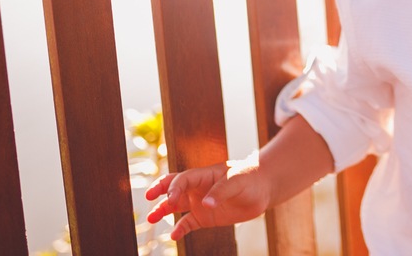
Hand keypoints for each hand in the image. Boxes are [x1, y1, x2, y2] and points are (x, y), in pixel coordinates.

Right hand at [145, 153, 270, 239]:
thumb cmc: (250, 178)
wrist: (263, 190)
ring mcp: (200, 202)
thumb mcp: (238, 181)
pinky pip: (188, 223)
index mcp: (204, 175)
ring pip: (176, 206)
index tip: (170, 199)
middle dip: (159, 191)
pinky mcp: (206, 217)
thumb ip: (221, 191)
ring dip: (163, 211)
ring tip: (151, 219)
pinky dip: (180, 229)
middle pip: (174, 188)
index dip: (174, 187)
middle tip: (148, 198)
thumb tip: (205, 205)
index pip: (183, 179)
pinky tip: (174, 236)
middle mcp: (198, 188)